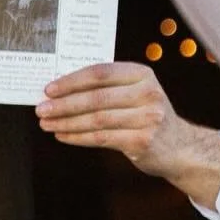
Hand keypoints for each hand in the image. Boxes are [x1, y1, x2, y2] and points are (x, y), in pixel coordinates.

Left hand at [36, 62, 219, 208]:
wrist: (179, 146)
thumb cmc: (145, 116)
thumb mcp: (134, 93)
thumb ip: (105, 89)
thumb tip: (59, 91)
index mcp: (142, 74)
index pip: (101, 73)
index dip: (72, 81)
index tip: (48, 89)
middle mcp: (148, 93)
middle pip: (96, 97)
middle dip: (64, 104)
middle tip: (41, 109)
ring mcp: (148, 117)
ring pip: (96, 119)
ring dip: (66, 122)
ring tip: (46, 124)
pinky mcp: (143, 140)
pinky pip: (101, 138)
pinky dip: (77, 137)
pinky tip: (62, 135)